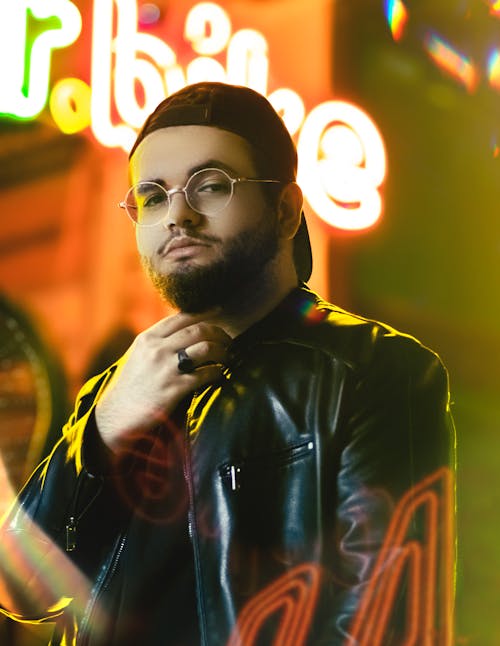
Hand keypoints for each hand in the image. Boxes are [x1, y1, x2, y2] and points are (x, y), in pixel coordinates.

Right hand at [95, 312, 230, 452]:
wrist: (117, 416)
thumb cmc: (131, 386)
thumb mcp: (138, 355)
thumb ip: (157, 342)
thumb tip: (183, 329)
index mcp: (148, 338)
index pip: (181, 317)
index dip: (204, 312)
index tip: (218, 311)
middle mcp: (157, 349)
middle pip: (198, 330)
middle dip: (218, 333)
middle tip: (227, 340)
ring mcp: (166, 368)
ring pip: (206, 348)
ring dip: (222, 351)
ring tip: (227, 356)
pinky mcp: (175, 388)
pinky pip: (205, 374)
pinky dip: (217, 372)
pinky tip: (220, 373)